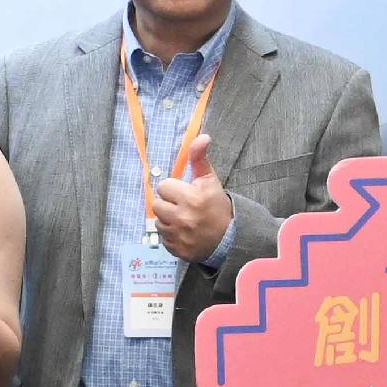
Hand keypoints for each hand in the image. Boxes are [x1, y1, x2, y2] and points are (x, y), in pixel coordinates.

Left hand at [145, 146, 232, 265]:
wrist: (230, 238)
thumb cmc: (217, 206)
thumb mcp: (210, 180)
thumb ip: (200, 158)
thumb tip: (202, 136)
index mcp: (192, 198)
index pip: (163, 187)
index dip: (174, 189)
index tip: (185, 193)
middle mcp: (183, 217)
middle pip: (157, 204)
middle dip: (168, 204)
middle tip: (183, 206)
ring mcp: (179, 236)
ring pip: (158, 222)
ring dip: (168, 220)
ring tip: (184, 220)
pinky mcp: (176, 250)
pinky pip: (163, 238)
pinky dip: (171, 235)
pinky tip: (184, 232)